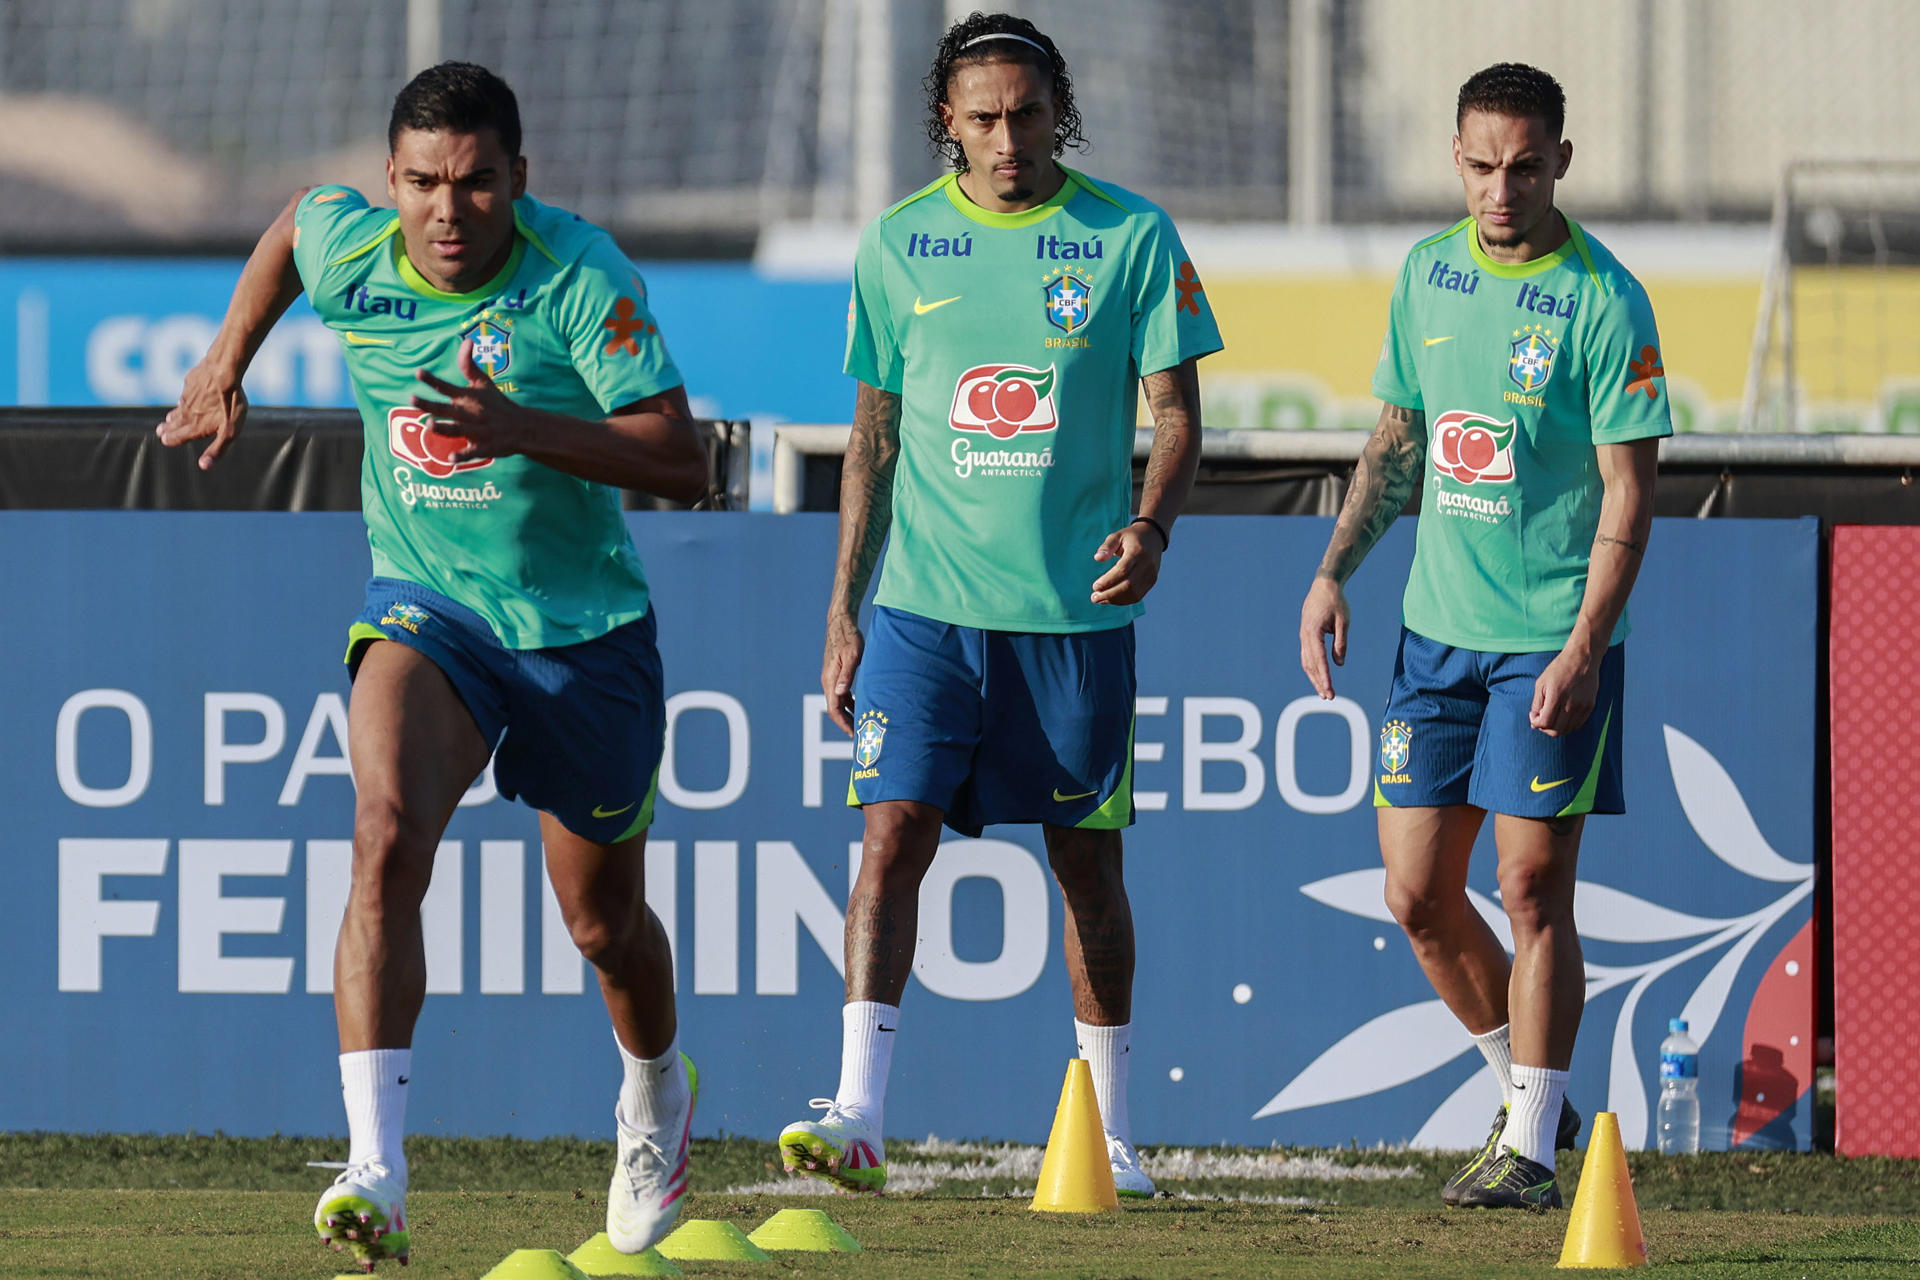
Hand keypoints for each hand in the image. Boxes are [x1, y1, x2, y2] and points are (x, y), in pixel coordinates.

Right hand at [156, 360, 248, 470]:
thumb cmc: (230, 403)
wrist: (224, 372)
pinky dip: (187, 396)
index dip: (171, 439)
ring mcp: (187, 396)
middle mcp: (187, 412)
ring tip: (170, 417)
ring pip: (180, 407)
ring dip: (175, 413)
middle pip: (175, 423)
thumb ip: (217, 449)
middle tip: (160, 431)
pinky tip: (188, 395)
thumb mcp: (229, 432)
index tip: (164, 439)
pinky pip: (187, 391)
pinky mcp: (191, 381)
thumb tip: (204, 466)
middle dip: (168, 428)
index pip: (177, 436)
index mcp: (194, 426)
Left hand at [411, 338, 528, 462]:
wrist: (523, 426)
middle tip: (412, 399)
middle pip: (446, 409)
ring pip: (458, 429)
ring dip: (444, 428)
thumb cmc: (497, 403)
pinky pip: (472, 452)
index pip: (446, 387)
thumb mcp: (483, 383)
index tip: (418, 373)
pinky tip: (451, 459)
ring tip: (429, 425)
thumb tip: (466, 340)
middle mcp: (471, 413)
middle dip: (430, 405)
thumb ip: (469, 364)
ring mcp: (478, 430)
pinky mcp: (485, 447)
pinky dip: (462, 455)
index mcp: (469, 397)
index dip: (432, 380)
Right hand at [822, 613, 864, 735]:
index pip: (834, 709)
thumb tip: (841, 693)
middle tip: (861, 734)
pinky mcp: (837, 673)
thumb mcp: (852, 655)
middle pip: (836, 709)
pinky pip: (842, 694)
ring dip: (849, 713)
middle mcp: (829, 682)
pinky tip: (861, 706)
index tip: (854, 734)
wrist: (840, 623)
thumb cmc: (848, 637)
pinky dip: (850, 703)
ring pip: (839, 702)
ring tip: (862, 723)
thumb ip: (847, 675)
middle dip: (847, 722)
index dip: (843, 723)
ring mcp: (832, 678)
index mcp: (830, 680)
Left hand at [1090, 523, 1161, 605]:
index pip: (1123, 570)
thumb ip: (1107, 546)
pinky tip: (1110, 599)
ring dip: (1115, 599)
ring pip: (1133, 593)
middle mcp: (1146, 565)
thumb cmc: (1131, 537)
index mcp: (1137, 551)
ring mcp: (1151, 574)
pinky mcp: (1152, 581)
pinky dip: (1123, 600)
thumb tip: (1097, 558)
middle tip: (1094, 598)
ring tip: (1100, 599)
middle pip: (1128, 585)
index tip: (1095, 586)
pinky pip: (1138, 595)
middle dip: (1109, 594)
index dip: (1109, 580)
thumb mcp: (1117, 536)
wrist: (1153, 537)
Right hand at [1299, 575, 1349, 699]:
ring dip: (1314, 677)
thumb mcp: (1343, 622)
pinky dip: (1313, 668)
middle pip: (1310, 664)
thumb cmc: (1336, 602)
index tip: (1329, 690)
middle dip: (1319, 682)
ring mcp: (1303, 635)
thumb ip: (1341, 643)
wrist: (1324, 585)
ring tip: (1323, 692)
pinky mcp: (1306, 635)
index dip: (1324, 677)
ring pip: (1306, 662)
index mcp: (1313, 631)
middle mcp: (1304, 635)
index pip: (1319, 659)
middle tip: (1329, 697)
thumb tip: (1339, 664)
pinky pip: (1307, 655)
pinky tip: (1319, 676)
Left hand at [1530, 645, 1599, 736]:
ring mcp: (1583, 706)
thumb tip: (1534, 723)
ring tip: (1552, 716)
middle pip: (1556, 731)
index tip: (1534, 716)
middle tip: (1542, 719)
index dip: (1536, 723)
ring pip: (1567, 730)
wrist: (1582, 658)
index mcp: (1556, 696)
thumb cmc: (1559, 669)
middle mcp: (1571, 703)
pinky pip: (1577, 725)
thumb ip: (1536, 704)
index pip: (1545, 722)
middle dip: (1545, 728)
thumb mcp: (1541, 683)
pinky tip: (1562, 715)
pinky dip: (1568, 725)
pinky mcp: (1590, 706)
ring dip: (1557, 728)